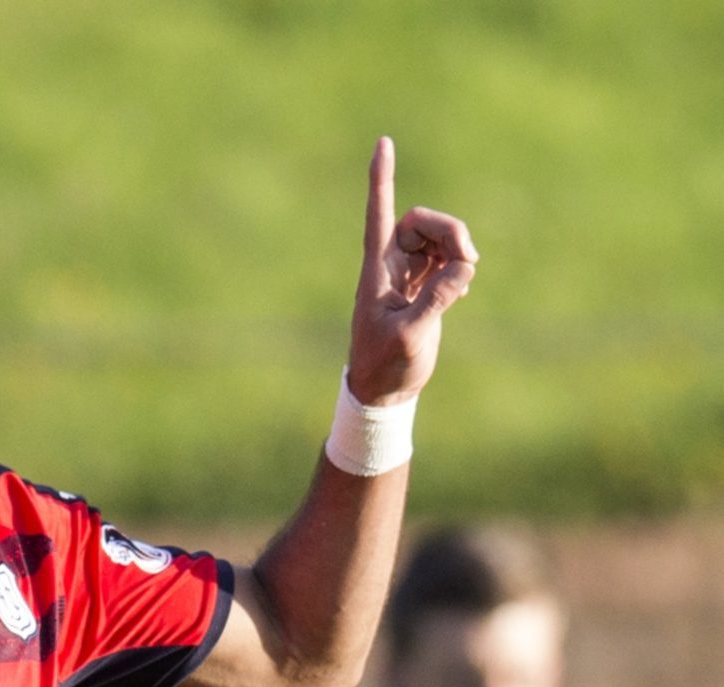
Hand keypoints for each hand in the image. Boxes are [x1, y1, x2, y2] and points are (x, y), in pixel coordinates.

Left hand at [345, 137, 477, 405]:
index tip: (383, 141)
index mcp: (377, 270)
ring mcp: (407, 274)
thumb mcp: (411, 334)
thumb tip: (465, 268)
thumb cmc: (386, 364)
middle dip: (448, 230)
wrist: (385, 389)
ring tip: (465, 278)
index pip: (379, 214)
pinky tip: (461, 288)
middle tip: (467, 261)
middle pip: (420, 221)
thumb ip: (437, 299)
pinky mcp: (424, 287)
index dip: (381, 178)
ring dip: (457, 247)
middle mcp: (390, 265)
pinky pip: (447, 258)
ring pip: (437, 237)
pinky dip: (459, 264)